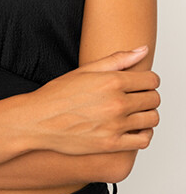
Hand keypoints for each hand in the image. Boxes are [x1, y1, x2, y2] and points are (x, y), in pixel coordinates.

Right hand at [19, 46, 159, 155]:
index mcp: (112, 81)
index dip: (149, 80)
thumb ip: (118, 59)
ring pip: (152, 119)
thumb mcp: (86, 70)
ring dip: (147, 114)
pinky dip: (144, 134)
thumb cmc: (58, 94)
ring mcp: (115, 125)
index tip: (141, 83)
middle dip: (148, 96)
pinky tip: (133, 128)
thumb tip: (143, 49)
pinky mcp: (112, 144)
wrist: (39, 120)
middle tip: (136, 96)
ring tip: (134, 112)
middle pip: (154, 99)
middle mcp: (117, 103)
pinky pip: (143, 140)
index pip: (151, 80)